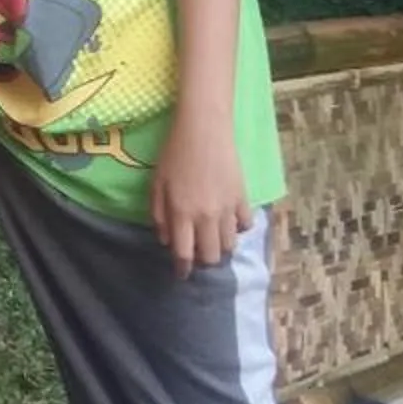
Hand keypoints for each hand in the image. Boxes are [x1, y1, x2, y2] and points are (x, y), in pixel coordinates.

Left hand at [148, 118, 250, 279]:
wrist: (204, 129)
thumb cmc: (174, 154)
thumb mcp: (156, 184)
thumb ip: (159, 215)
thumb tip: (166, 240)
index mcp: (182, 214)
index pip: (184, 253)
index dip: (182, 268)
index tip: (181, 274)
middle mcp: (206, 217)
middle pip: (211, 255)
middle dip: (203, 260)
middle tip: (197, 253)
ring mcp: (228, 209)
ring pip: (230, 245)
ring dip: (220, 246)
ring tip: (212, 239)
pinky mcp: (243, 198)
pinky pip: (246, 225)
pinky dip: (238, 229)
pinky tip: (229, 223)